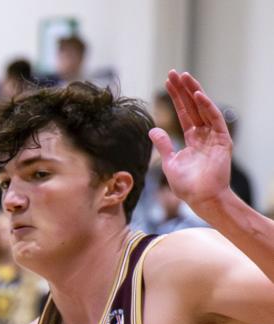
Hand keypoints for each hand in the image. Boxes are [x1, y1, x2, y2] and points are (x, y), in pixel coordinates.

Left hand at [151, 70, 232, 209]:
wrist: (202, 198)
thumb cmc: (187, 186)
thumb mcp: (169, 162)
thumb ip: (163, 144)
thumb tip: (152, 129)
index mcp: (192, 138)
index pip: (183, 113)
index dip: (176, 98)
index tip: (167, 83)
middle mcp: (204, 134)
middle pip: (193, 106)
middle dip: (183, 90)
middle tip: (174, 73)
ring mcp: (214, 136)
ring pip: (203, 108)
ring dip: (194, 92)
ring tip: (184, 77)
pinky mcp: (222, 140)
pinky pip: (214, 119)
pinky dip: (206, 107)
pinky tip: (197, 95)